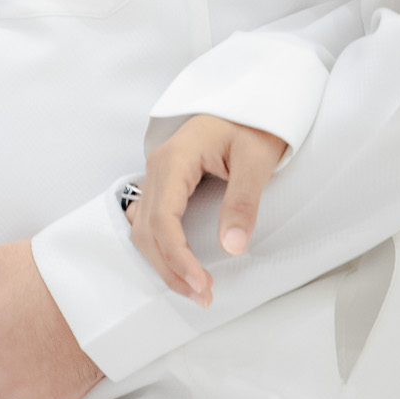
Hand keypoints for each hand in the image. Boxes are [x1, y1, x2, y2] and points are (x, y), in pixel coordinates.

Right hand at [127, 114, 286, 298]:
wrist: (254, 102)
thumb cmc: (254, 125)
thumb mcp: (256, 161)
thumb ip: (243, 202)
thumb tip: (233, 246)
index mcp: (175, 158)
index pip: (163, 218)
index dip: (178, 257)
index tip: (201, 284)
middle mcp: (158, 166)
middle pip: (148, 229)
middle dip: (170, 268)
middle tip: (202, 296)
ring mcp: (158, 174)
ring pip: (143, 228)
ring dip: (162, 262)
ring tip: (193, 289)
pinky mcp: (165, 182)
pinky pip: (149, 220)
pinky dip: (159, 247)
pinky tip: (175, 265)